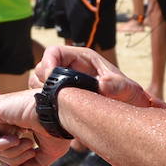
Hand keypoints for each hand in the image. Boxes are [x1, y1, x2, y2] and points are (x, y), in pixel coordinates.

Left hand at [0, 90, 70, 165]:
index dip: (17, 159)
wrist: (59, 113)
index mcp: (19, 123)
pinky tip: (15, 139)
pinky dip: (0, 145)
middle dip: (15, 158)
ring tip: (28, 144)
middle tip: (32, 150)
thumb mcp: (46, 153)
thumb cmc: (58, 128)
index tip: (33, 155)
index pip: (7, 149)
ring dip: (11, 153)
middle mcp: (7, 117)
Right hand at [32, 45, 165, 108]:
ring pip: (38, 81)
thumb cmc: (126, 94)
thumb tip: (103, 85)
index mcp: (81, 58)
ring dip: (41, 93)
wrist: (127, 108)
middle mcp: (68, 66)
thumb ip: (116, 86)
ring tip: (54, 106)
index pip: (54, 52)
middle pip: (42, 67)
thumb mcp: (125, 89)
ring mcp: (62, 80)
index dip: (47, 62)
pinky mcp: (59, 94)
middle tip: (51, 98)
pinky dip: (43, 102)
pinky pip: (41, 95)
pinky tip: (55, 112)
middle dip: (42, 81)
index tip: (49, 79)